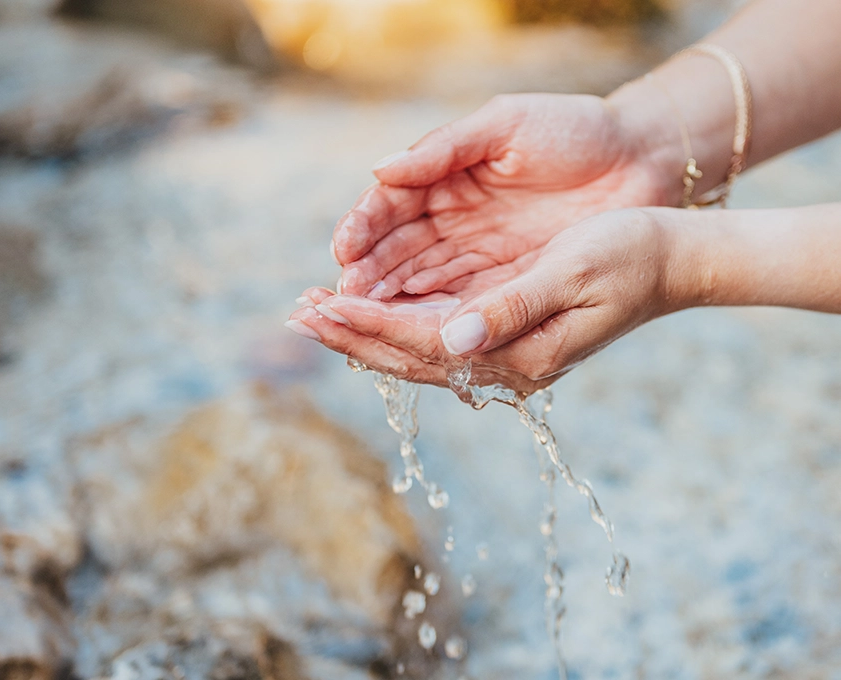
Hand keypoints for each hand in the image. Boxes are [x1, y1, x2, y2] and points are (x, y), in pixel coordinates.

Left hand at [290, 208, 690, 392]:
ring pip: (419, 354)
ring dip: (367, 334)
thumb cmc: (629, 256)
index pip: (422, 343)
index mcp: (519, 352)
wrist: (672, 263)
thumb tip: (452, 339)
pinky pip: (439, 342)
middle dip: (352, 335)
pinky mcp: (510, 341)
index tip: (318, 306)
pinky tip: (372, 316)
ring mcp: (508, 357)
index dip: (367, 324)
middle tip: (297, 314)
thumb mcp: (573, 274)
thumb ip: (511, 309)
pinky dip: (397, 328)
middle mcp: (507, 365)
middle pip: (409, 358)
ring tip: (320, 314)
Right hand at [331, 93, 679, 302]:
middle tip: (333, 302)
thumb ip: (444, 148)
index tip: (343, 252)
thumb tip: (380, 171)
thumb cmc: (574, 129)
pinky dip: (430, 322)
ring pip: (421, 288)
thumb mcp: (506, 125)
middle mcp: (454, 224)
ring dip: (386, 307)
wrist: (640, 160)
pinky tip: (402, 333)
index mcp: (445, 180)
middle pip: (396, 257)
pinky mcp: (507, 286)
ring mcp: (479, 257)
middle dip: (363, 280)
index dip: (363, 232)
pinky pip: (460, 308)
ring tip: (354, 322)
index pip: (390, 211)